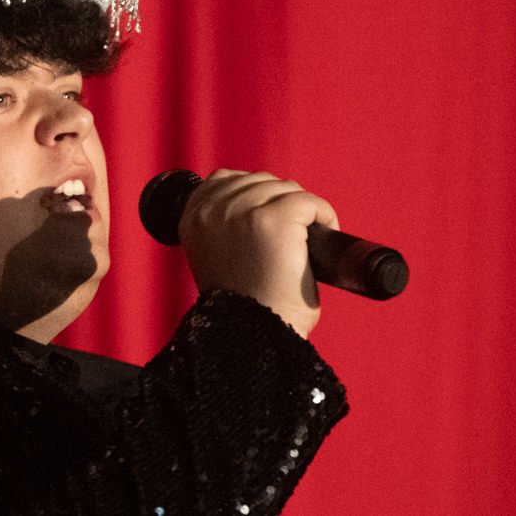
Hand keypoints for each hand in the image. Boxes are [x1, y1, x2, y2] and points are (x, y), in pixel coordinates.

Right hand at [178, 169, 339, 337]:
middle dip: (281, 205)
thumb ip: (223, 225)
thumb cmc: (244, 307)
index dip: (254, 197)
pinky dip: (324, 218)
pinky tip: (320, 243)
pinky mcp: (276, 219)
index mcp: (191, 218)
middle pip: (260, 181)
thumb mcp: (215, 255)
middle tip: (290, 241)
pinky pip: (310, 202)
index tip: (267, 225)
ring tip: (304, 243)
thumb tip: (259, 201)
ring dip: (303, 212)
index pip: (224, 179)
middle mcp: (212, 210)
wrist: (254, 338)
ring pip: (286, 189)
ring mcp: (243, 212)